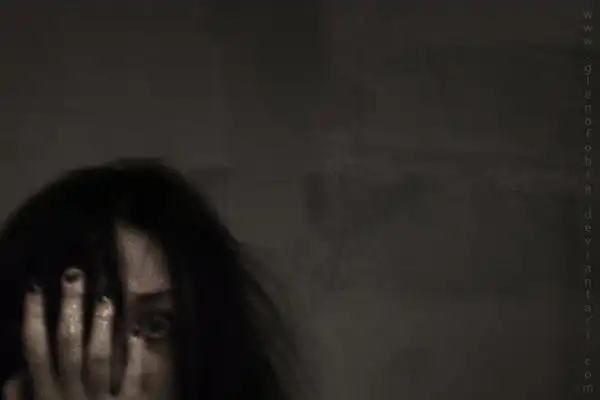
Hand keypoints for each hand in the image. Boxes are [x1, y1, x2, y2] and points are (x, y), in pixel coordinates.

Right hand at [2, 268, 143, 399]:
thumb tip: (14, 372)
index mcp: (45, 397)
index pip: (35, 350)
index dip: (34, 317)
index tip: (36, 286)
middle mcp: (69, 395)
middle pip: (68, 345)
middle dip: (69, 308)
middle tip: (74, 274)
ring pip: (98, 358)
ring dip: (101, 327)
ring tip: (105, 298)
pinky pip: (132, 380)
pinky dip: (136, 357)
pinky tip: (139, 334)